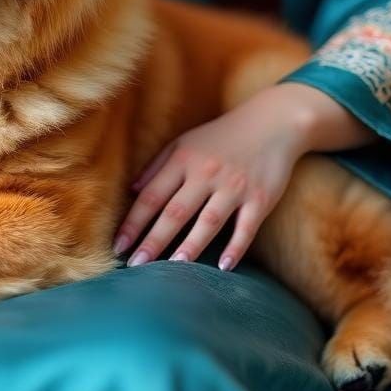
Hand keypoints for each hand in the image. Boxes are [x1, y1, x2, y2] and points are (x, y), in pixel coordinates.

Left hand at [114, 83, 373, 271]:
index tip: (118, 246)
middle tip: (135, 265)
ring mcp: (235, 186)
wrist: (272, 122)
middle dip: (153, 240)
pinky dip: (236, 247)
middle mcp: (206, 173)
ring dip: (190, 246)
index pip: (151, 196)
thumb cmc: (221, 136)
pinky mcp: (261, 197)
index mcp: (183, 160)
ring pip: (209, 221)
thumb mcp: (184, 142)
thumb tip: (131, 191)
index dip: (133, 222)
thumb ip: (158, 166)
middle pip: (175, 212)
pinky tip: (224, 266)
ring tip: (173, 269)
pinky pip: (247, 227)